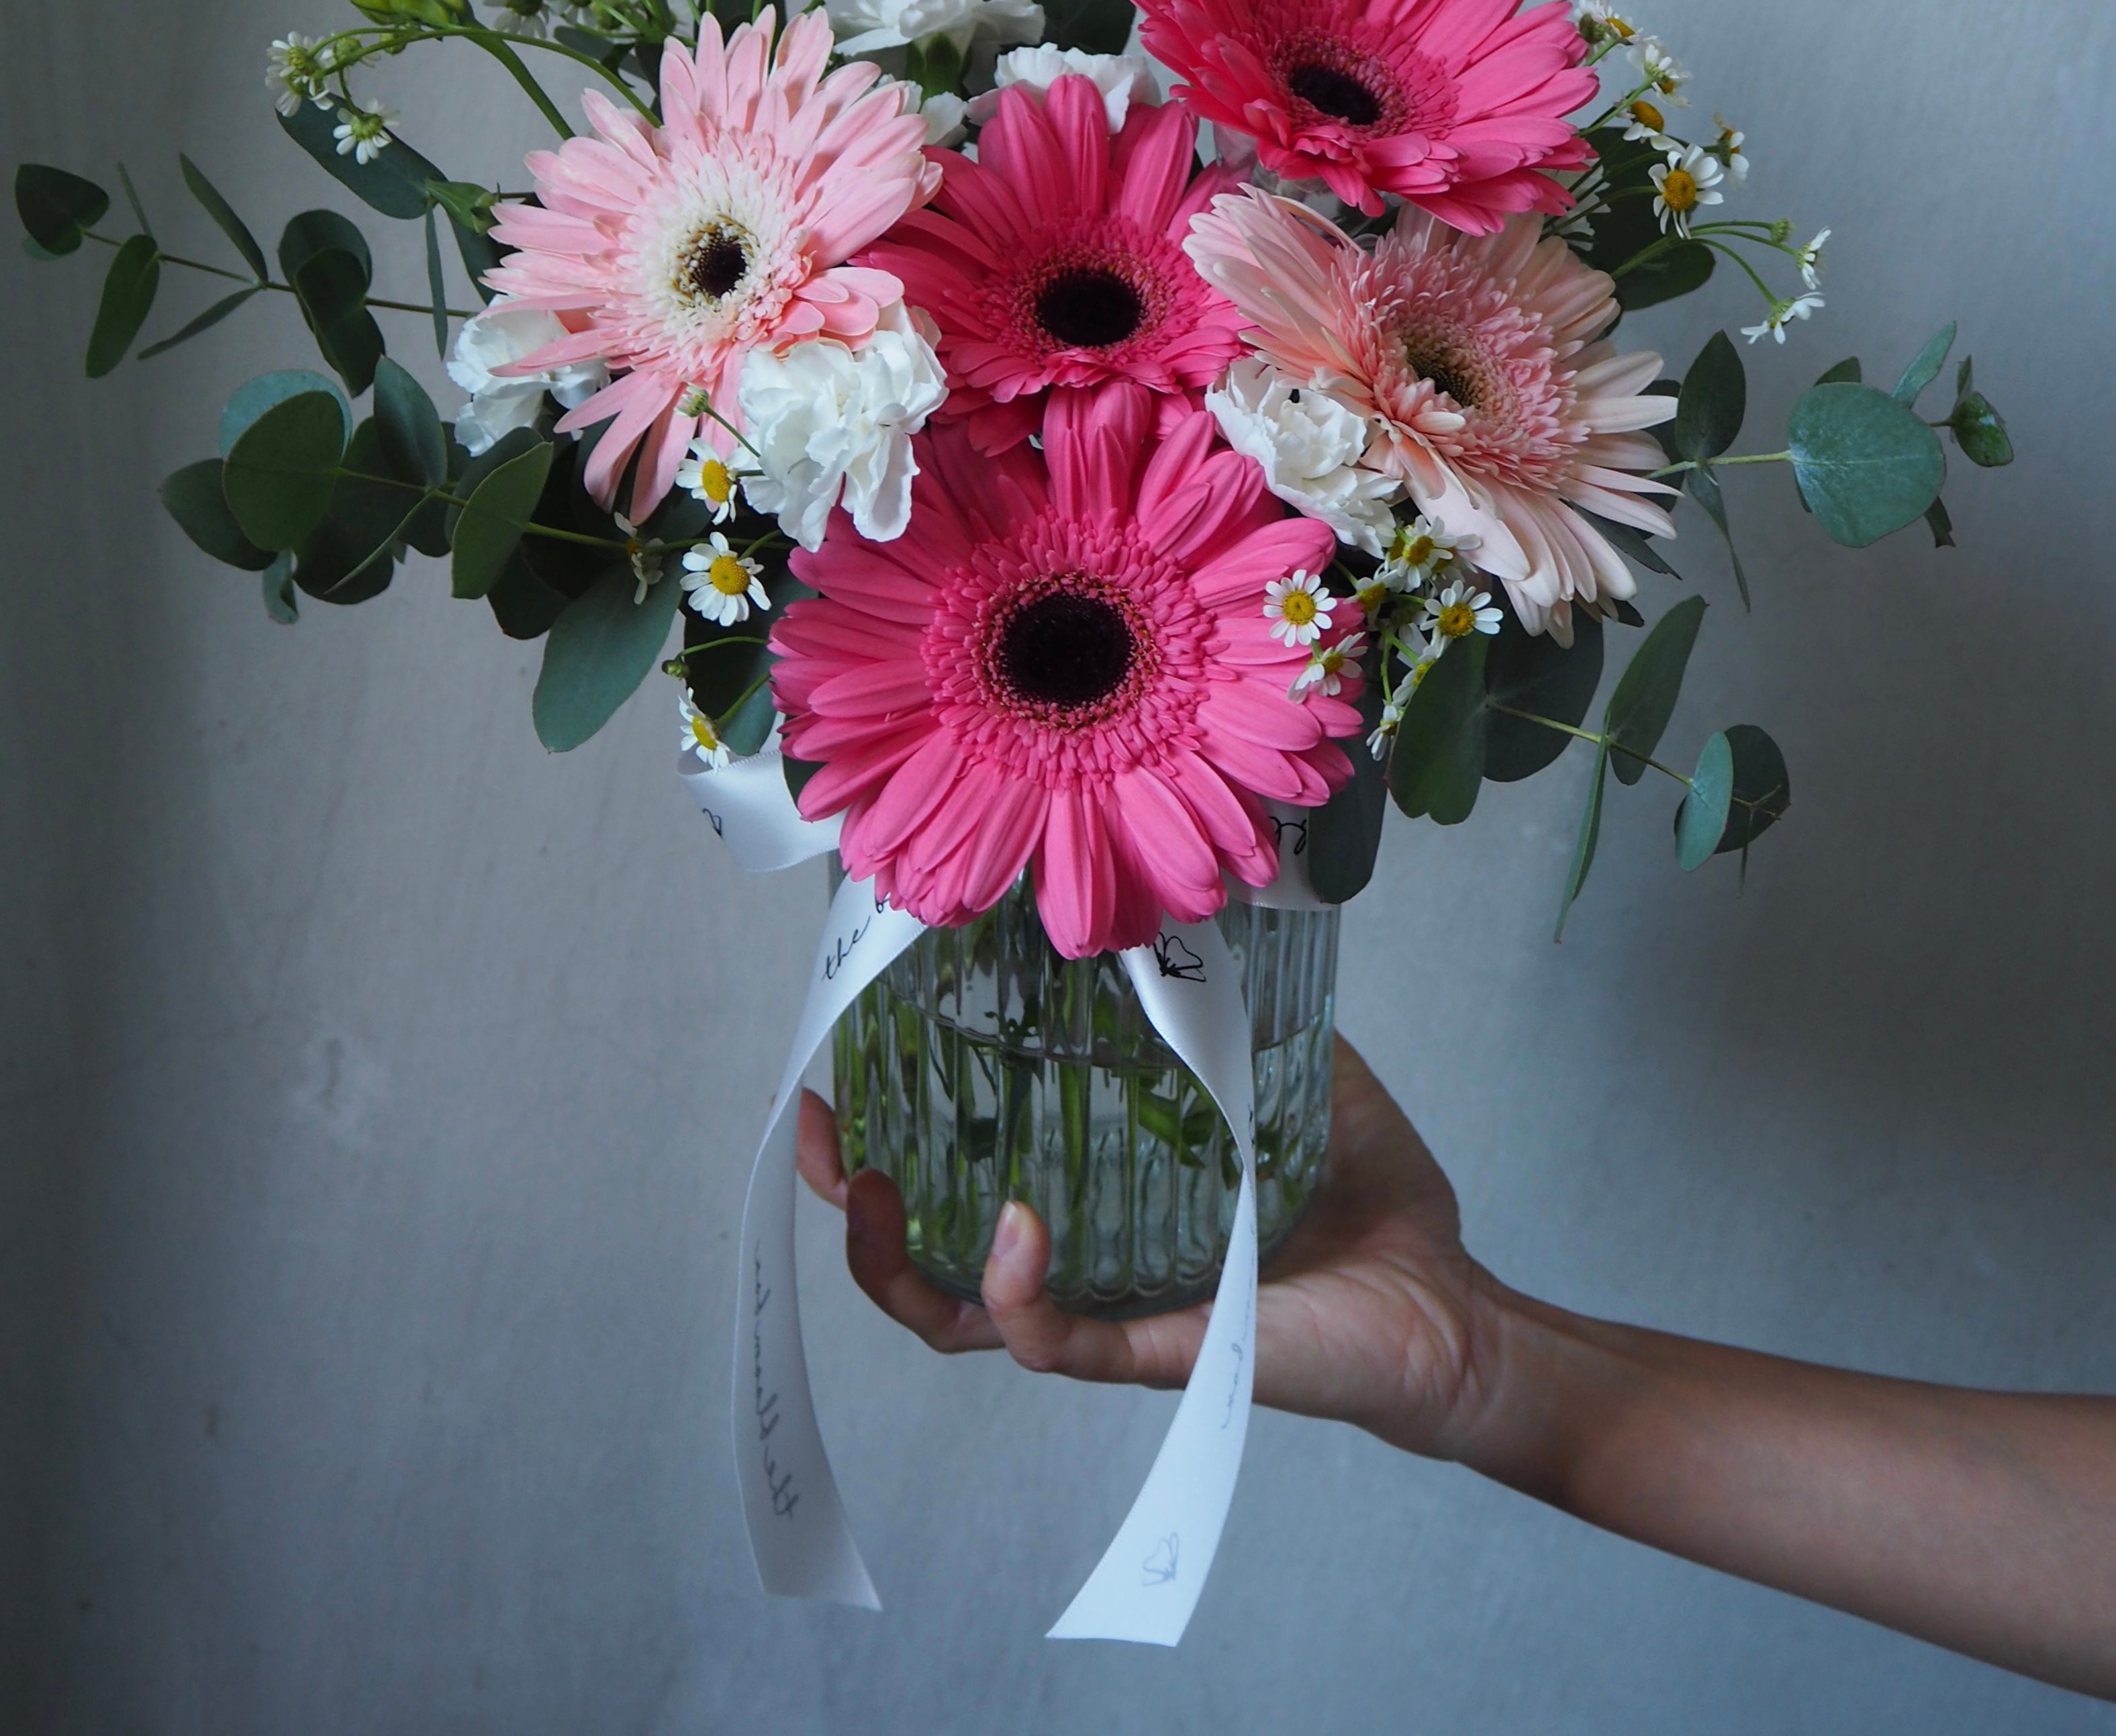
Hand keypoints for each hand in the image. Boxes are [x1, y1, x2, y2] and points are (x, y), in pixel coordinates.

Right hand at [796, 1033, 1508, 1458]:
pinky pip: (1055, 1345)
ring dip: (894, 1261)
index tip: (844, 1059)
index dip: (891, 1124)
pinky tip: (1014, 1234)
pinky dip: (1017, 1297)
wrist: (1451, 1307)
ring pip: (959, 1315)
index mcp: (1102, 1194)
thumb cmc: (1374, 1202)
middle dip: (849, 1201)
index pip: (967, 1170)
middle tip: (816, 1133)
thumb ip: (1243, 1008)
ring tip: (867, 1189)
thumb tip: (1193, 914)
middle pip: (926, 1256)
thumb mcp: (1300, 1072)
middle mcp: (1088, 1260)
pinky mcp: (1156, 1353)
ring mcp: (1112, 1312)